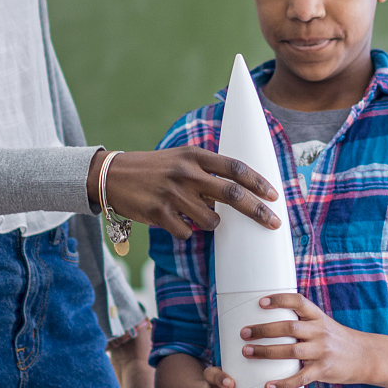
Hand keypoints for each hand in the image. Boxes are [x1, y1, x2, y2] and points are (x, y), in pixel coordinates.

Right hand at [97, 147, 280, 238]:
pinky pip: (187, 232)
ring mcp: (172, 193)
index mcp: (194, 155)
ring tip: (197, 215)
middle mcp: (185, 172)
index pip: (235, 167)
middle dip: (257, 210)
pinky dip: (187, 231)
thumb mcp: (180, 158)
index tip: (274, 195)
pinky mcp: (159, 213)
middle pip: (232, 194)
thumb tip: (240, 191)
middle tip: (273, 222)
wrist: (112, 175)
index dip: (258, 182)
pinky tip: (175, 221)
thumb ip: (208, 170)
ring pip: (211, 219)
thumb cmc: (154, 169)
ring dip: (212, 223)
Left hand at [238, 293, 376, 387]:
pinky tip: (268, 386)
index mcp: (318, 317)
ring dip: (266, 352)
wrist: (365, 357)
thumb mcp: (324, 324)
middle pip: (288, 327)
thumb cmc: (337, 340)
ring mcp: (322, 351)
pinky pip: (300, 378)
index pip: (298, 302)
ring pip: (290, 351)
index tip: (260, 302)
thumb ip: (302, 321)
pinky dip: (283, 383)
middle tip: (244, 333)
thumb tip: (270, 319)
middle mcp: (319, 331)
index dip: (279, 300)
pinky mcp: (323, 370)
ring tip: (247, 352)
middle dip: (263, 330)